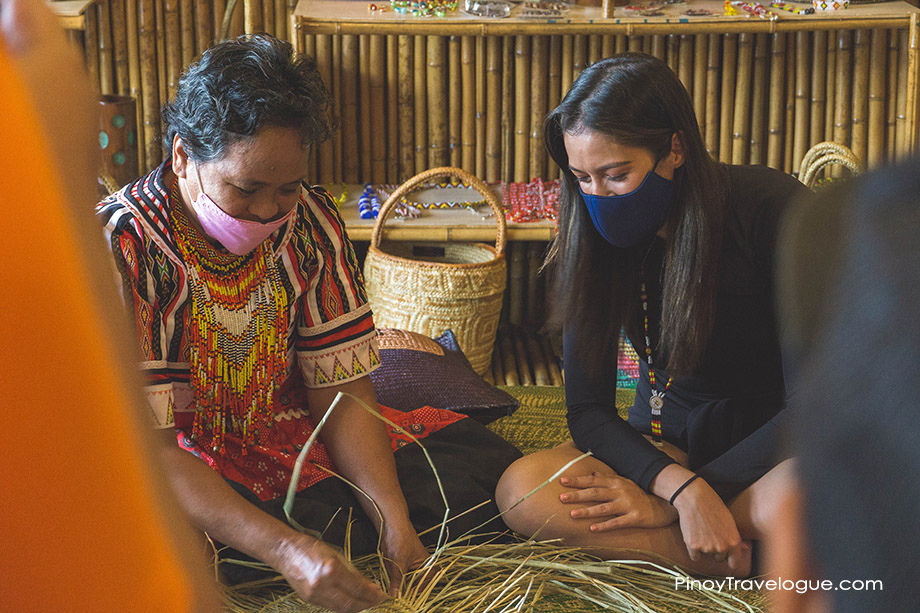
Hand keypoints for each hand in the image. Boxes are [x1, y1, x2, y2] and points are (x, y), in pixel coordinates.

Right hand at [271, 533, 386, 612]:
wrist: (286, 552)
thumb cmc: (311, 548)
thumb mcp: (336, 554)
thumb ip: (352, 572)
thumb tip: (369, 586)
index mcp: (331, 570)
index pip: (358, 588)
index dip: (373, 594)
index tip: (382, 595)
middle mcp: (323, 585)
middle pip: (351, 604)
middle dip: (367, 604)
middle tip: (378, 601)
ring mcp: (315, 595)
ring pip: (341, 609)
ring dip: (357, 608)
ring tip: (367, 602)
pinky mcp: (309, 600)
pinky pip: (331, 607)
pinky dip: (344, 606)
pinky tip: (352, 602)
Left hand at [380, 527, 431, 595]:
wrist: (393, 526)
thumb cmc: (400, 539)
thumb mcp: (398, 562)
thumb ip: (397, 581)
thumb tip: (395, 596)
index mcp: (430, 567)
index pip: (421, 588)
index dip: (409, 592)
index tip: (399, 595)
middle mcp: (424, 569)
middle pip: (413, 587)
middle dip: (401, 586)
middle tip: (393, 583)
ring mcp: (414, 568)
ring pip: (404, 583)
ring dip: (396, 580)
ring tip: (392, 569)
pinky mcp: (405, 566)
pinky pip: (399, 577)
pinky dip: (393, 576)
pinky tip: (390, 567)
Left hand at [559, 472, 678, 530]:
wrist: (665, 505)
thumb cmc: (641, 494)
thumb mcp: (625, 483)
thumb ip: (608, 479)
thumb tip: (593, 474)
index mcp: (616, 483)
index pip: (593, 481)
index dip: (577, 481)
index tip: (562, 480)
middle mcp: (620, 491)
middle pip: (595, 493)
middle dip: (577, 495)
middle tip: (561, 497)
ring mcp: (628, 504)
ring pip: (604, 507)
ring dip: (587, 511)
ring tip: (572, 514)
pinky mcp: (635, 517)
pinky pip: (617, 522)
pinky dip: (605, 525)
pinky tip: (593, 529)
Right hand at [671, 478, 749, 571]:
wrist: (694, 498)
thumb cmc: (713, 506)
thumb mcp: (729, 520)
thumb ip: (736, 537)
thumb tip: (745, 548)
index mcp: (733, 542)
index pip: (734, 563)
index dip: (730, 560)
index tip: (727, 558)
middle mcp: (722, 547)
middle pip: (719, 558)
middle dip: (715, 550)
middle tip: (710, 534)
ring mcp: (707, 548)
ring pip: (706, 555)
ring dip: (704, 548)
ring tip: (701, 530)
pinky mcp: (693, 546)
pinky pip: (694, 556)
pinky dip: (693, 549)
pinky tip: (693, 536)